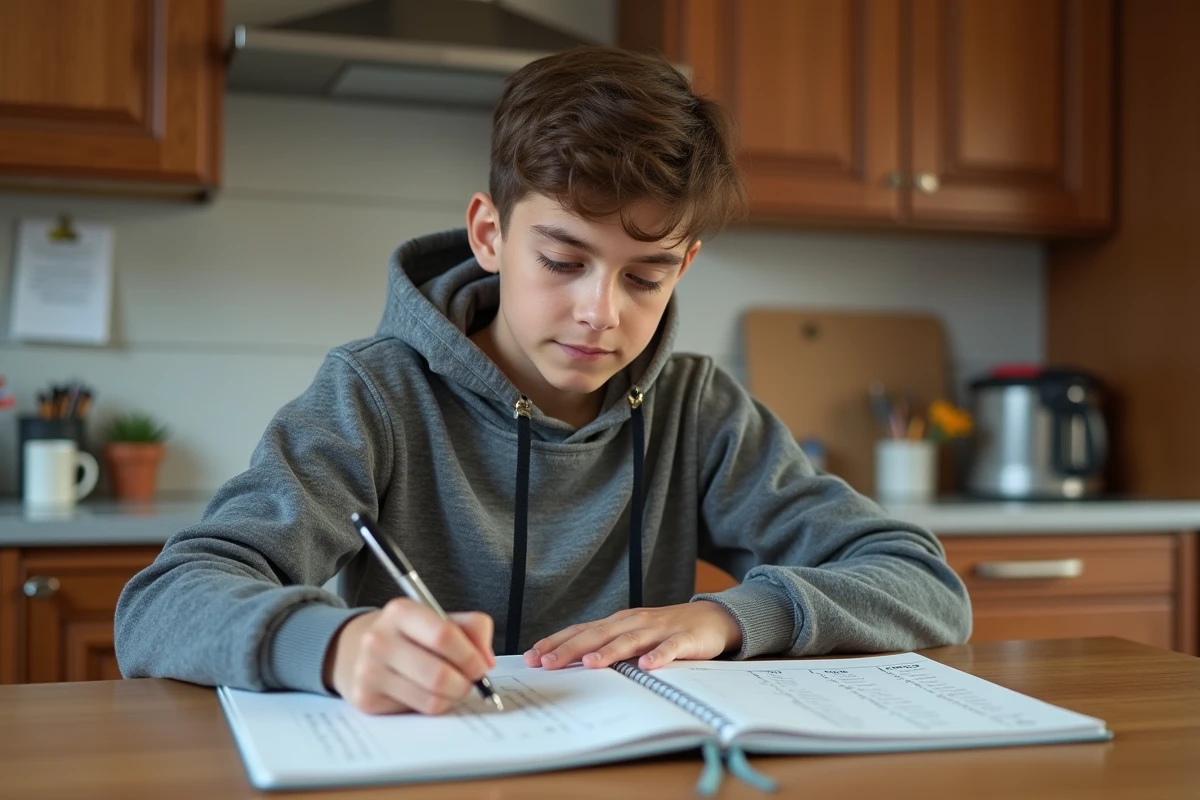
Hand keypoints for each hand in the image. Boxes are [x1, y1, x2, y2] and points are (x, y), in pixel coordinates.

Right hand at [323, 598, 495, 714]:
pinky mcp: (365, 699)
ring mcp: (368, 671)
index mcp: (401, 612)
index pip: (444, 636)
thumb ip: (472, 629)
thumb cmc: (408, 634)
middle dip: (464, 683)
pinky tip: (426, 693)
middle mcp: (379, 640)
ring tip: (450, 687)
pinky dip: (432, 706)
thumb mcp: (437, 618)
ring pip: (430, 699)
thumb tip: (486, 661)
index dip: (470, 656)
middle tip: (470, 682)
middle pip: (438, 674)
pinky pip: (416, 711)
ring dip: (451, 697)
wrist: (355, 649)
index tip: (481, 666)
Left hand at [523, 601, 742, 671]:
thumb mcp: (632, 635)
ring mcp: (658, 630)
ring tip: (591, 663)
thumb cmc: (666, 630)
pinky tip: (647, 666)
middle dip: (571, 649)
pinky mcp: (683, 639)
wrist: (711, 617)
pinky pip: (670, 649)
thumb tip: (570, 662)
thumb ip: (606, 645)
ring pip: (629, 641)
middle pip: (598, 635)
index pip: (580, 631)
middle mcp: (633, 622)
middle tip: (548, 663)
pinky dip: (658, 656)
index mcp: (618, 623)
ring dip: (609, 651)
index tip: (532, 657)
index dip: (556, 643)